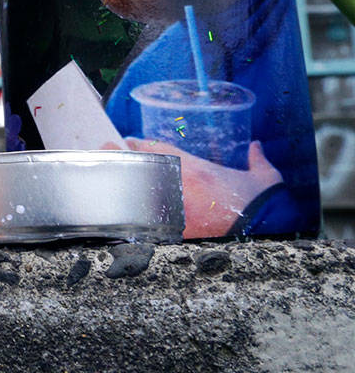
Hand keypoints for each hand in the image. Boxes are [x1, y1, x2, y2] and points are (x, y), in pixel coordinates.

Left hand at [103, 139, 282, 237]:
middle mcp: (179, 184)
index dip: (142, 144)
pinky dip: (130, 216)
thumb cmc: (264, 203)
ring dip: (120, 180)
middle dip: (121, 156)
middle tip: (105, 149)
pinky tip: (114, 211)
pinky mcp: (173, 231)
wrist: (269, 229)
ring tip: (103, 172)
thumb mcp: (264, 178)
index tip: (129, 140)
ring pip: (135, 190)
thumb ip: (257, 160)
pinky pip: (144, 221)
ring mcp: (172, 207)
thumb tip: (256, 147)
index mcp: (196, 169)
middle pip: (139, 166)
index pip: (160, 149)